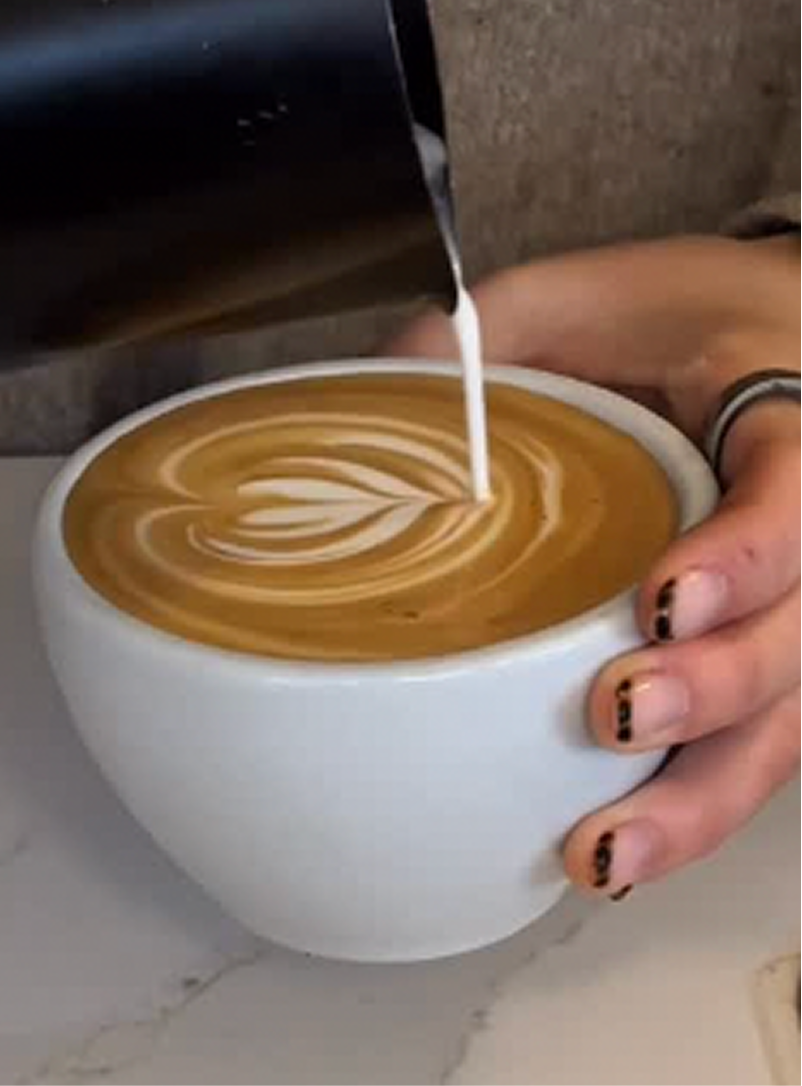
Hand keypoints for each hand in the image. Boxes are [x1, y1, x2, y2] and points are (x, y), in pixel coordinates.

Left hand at [394, 234, 799, 895]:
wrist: (760, 336)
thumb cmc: (680, 316)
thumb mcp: (588, 292)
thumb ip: (496, 330)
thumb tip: (385, 380)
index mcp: (788, 421)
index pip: (795, 500)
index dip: (743, 557)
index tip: (660, 598)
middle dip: (717, 693)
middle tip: (618, 718)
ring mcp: (795, 605)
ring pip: (788, 723)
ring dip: (702, 797)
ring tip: (606, 850)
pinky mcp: (761, 658)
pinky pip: (752, 748)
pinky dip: (692, 809)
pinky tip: (619, 852)